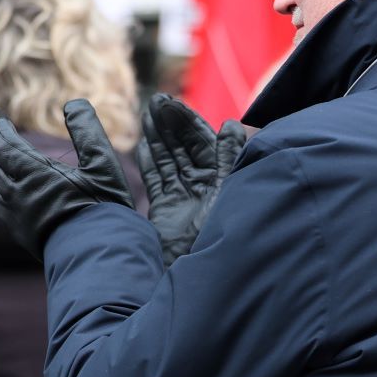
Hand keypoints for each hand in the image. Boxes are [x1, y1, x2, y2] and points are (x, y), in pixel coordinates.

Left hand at [0, 99, 132, 255]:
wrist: (98, 256)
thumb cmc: (104, 210)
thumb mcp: (104, 165)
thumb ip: (88, 131)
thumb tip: (73, 104)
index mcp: (35, 174)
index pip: (5, 144)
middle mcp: (19, 194)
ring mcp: (17, 215)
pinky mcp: (20, 232)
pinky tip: (3, 186)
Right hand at [135, 94, 248, 265]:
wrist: (206, 275)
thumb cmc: (228, 235)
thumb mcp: (232, 191)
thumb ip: (229, 158)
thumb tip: (229, 124)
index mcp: (224, 177)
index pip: (204, 141)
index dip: (187, 121)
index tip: (171, 102)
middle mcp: (204, 185)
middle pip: (184, 147)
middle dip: (170, 124)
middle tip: (155, 101)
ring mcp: (184, 197)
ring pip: (169, 159)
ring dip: (158, 136)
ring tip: (147, 113)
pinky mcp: (166, 210)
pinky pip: (157, 179)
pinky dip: (150, 161)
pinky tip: (143, 144)